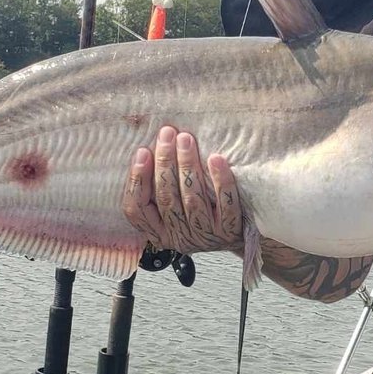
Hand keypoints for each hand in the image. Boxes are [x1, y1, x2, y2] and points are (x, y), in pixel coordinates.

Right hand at [123, 125, 243, 253]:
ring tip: (186, 140)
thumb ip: (158, 188)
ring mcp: (204, 235)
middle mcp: (178, 237)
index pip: (137, 209)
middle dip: (165, 163)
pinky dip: (221, 181)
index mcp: (158, 233)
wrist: (235, 239)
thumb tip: (147, 149)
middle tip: (167, 134)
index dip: (137, 180)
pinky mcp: (229, 231)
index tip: (142, 151)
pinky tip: (216, 159)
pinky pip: (225, 206)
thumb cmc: (198, 213)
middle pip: (166, 198)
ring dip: (188, 166)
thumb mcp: (171, 209)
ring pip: (192, 199)